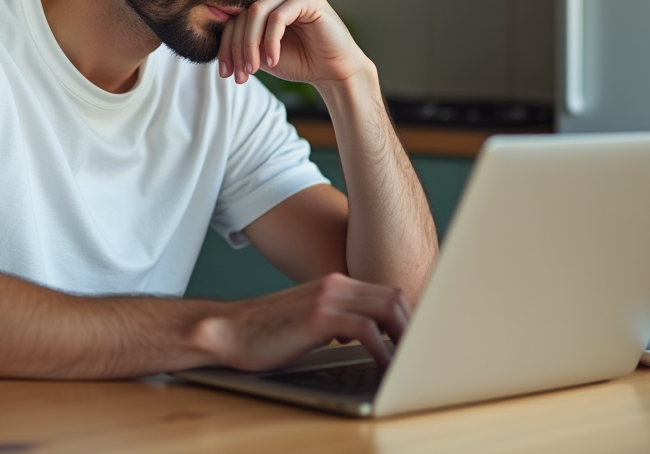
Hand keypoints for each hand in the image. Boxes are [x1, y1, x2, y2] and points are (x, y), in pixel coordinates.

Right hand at [194, 272, 410, 371]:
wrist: (229, 331)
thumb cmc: (268, 332)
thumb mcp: (311, 319)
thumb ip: (339, 320)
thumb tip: (370, 335)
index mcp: (336, 284)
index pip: (386, 292)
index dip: (408, 315)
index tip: (418, 339)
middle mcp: (335, 285)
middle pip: (394, 296)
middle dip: (414, 325)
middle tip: (420, 353)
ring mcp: (327, 298)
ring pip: (387, 307)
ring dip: (405, 335)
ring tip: (409, 361)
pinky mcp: (318, 318)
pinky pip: (366, 329)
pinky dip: (382, 349)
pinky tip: (383, 366)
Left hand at [217, 0, 367, 86]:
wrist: (334, 72)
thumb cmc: (300, 61)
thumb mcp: (261, 52)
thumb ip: (241, 41)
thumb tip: (212, 41)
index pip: (236, 16)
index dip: (226, 45)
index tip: (224, 73)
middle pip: (243, 13)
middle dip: (236, 48)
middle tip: (239, 75)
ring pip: (256, 13)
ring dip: (250, 46)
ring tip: (253, 69)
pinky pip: (277, 16)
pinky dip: (270, 42)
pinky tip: (272, 60)